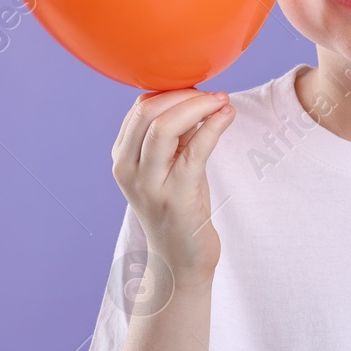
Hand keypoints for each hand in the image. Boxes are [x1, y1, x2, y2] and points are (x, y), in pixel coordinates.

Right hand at [110, 88, 235, 287]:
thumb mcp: (170, 165)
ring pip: (164, 127)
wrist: (180, 260)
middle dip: (185, 95)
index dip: (171, 91)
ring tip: (222, 102)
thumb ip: (175, 134)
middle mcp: (128, 170)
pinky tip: (227, 117)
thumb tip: (197, 96)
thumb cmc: (180, 207)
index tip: (199, 90)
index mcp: (123, 158)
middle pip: (148, 112)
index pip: (140, 108)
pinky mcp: (176, 197)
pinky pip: (194, 151)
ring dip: (198, 107)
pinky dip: (212, 127)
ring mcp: (149, 185)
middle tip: (215, 95)